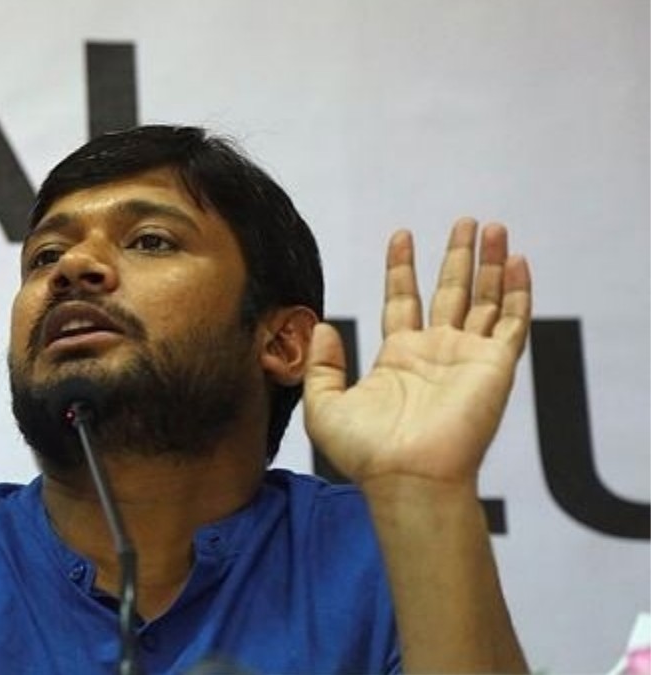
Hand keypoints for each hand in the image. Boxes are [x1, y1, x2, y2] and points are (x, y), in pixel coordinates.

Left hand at [303, 218, 531, 487]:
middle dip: (457, 256)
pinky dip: (518, 291)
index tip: (402, 234)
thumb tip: (323, 327)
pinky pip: (513, 322)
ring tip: (493, 227)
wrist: (406, 476)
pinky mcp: (495, 366)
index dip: (402, 267)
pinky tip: (518, 261)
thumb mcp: (324, 406)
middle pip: (450, 292)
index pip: (402, 300)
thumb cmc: (366, 452)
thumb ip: (322, 365)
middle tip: (464, 222)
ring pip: (486, 299)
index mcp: (399, 358)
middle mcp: (436, 353)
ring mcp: (468, 358)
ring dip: (491, 263)